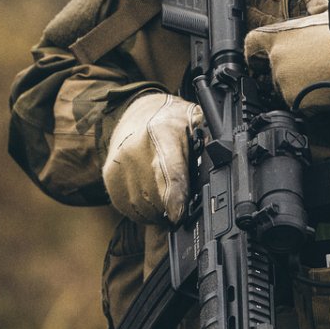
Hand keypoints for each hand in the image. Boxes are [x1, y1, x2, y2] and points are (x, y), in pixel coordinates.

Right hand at [102, 92, 199, 225]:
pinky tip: (152, 199)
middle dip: (172, 207)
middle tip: (183, 205)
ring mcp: (119, 165)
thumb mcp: (194, 122)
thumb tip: (220, 164)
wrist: (135, 112)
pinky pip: (128, 207)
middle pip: (156, 196)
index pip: (169, 172)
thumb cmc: (170, 120)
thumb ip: (206, 144)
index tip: (179, 216)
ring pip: (141, 207)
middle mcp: (135, 150)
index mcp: (161, 134)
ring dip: (157, 212)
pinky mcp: (110, 177)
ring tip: (168, 201)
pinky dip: (142, 210)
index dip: (175, 198)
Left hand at [244, 0, 329, 110]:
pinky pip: (299, 100)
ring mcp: (287, 83)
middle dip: (286, 65)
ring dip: (297, 81)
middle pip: (271, 66)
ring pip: (285, 85)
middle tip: (307, 62)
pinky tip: (325, 86)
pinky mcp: (300, 101)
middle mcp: (278, 60)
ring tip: (320, 73)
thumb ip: (315, 2)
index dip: (256, 49)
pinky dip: (309, 96)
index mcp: (280, 36)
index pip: (252, 43)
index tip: (259, 55)